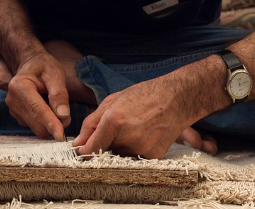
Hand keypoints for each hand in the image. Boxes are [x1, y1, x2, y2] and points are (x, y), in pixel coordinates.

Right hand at [5, 51, 69, 140]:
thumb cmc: (44, 66)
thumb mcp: (55, 74)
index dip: (50, 123)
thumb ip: (59, 94)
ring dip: (50, 123)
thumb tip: (63, 116)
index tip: (60, 136)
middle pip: (36, 123)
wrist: (30, 64)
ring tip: (53, 104)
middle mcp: (13, 100)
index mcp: (19, 86)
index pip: (36, 109)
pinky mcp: (18, 117)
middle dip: (54, 123)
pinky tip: (46, 107)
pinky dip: (44, 122)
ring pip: (37, 128)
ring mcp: (13, 110)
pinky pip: (35, 126)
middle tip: (65, 110)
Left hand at [71, 77, 191, 158]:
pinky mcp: (153, 156)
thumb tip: (78, 143)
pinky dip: (135, 149)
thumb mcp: (112, 101)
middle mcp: (127, 138)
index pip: (91, 148)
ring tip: (135, 127)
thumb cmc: (143, 95)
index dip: (84, 151)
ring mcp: (141, 149)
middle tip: (121, 126)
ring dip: (121, 146)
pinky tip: (145, 134)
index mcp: (114, 121)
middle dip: (107, 142)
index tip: (81, 152)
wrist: (177, 98)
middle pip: (105, 151)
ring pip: (120, 155)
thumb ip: (91, 123)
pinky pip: (135, 158)